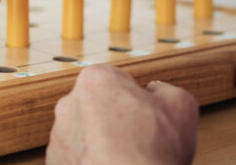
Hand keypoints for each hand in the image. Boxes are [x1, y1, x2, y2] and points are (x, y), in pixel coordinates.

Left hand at [46, 65, 197, 164]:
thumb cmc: (150, 153)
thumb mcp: (180, 106)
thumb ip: (164, 89)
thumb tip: (157, 92)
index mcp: (96, 79)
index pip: (116, 80)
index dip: (135, 99)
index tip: (144, 115)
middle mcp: (70, 102)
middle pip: (97, 104)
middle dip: (115, 118)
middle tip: (137, 138)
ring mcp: (59, 134)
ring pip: (85, 131)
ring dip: (101, 141)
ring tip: (125, 157)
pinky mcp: (55, 160)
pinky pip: (77, 155)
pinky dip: (91, 160)